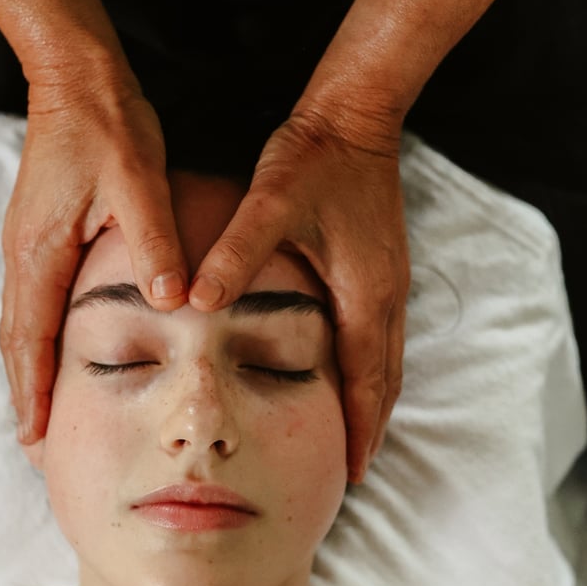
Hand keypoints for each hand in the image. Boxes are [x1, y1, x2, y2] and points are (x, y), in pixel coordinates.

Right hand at [0, 75, 187, 442]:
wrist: (75, 77)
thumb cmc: (108, 127)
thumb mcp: (140, 184)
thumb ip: (155, 246)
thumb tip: (173, 303)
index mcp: (41, 253)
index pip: (32, 341)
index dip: (34, 394)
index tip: (36, 439)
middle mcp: (24, 257)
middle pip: (16, 344)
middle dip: (24, 397)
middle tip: (35, 446)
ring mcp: (26, 247)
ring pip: (19, 327)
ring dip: (27, 374)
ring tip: (37, 416)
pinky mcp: (38, 236)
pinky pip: (30, 304)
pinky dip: (35, 342)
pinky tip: (51, 356)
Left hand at [189, 108, 409, 483]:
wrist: (354, 114)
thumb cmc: (313, 160)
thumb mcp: (269, 204)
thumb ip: (235, 254)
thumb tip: (197, 302)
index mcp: (364, 293)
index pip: (366, 381)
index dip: (357, 428)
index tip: (350, 472)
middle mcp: (386, 297)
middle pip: (386, 382)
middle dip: (370, 428)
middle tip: (354, 472)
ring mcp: (389, 283)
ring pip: (389, 362)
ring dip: (374, 403)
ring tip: (357, 439)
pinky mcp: (381, 268)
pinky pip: (383, 338)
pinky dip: (373, 371)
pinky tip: (354, 379)